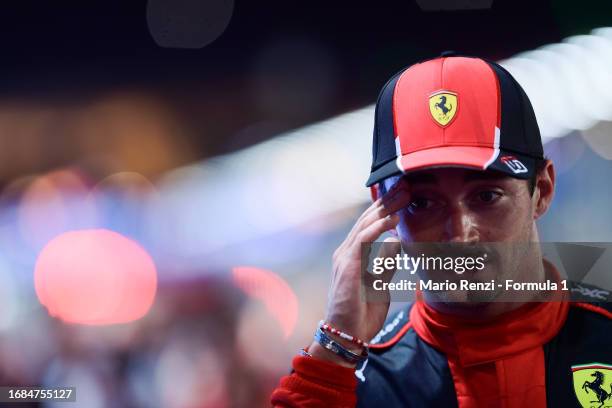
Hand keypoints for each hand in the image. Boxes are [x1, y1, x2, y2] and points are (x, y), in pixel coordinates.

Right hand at [308, 179, 409, 366]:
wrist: (347, 334)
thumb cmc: (362, 313)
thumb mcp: (380, 285)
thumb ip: (386, 265)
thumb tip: (397, 243)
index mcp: (353, 255)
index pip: (369, 226)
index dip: (385, 210)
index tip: (403, 198)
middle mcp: (346, 252)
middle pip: (366, 220)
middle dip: (386, 203)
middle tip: (404, 188)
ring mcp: (345, 258)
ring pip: (364, 226)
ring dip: (384, 210)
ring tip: (401, 197)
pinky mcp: (348, 266)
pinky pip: (363, 241)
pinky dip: (377, 228)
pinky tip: (391, 219)